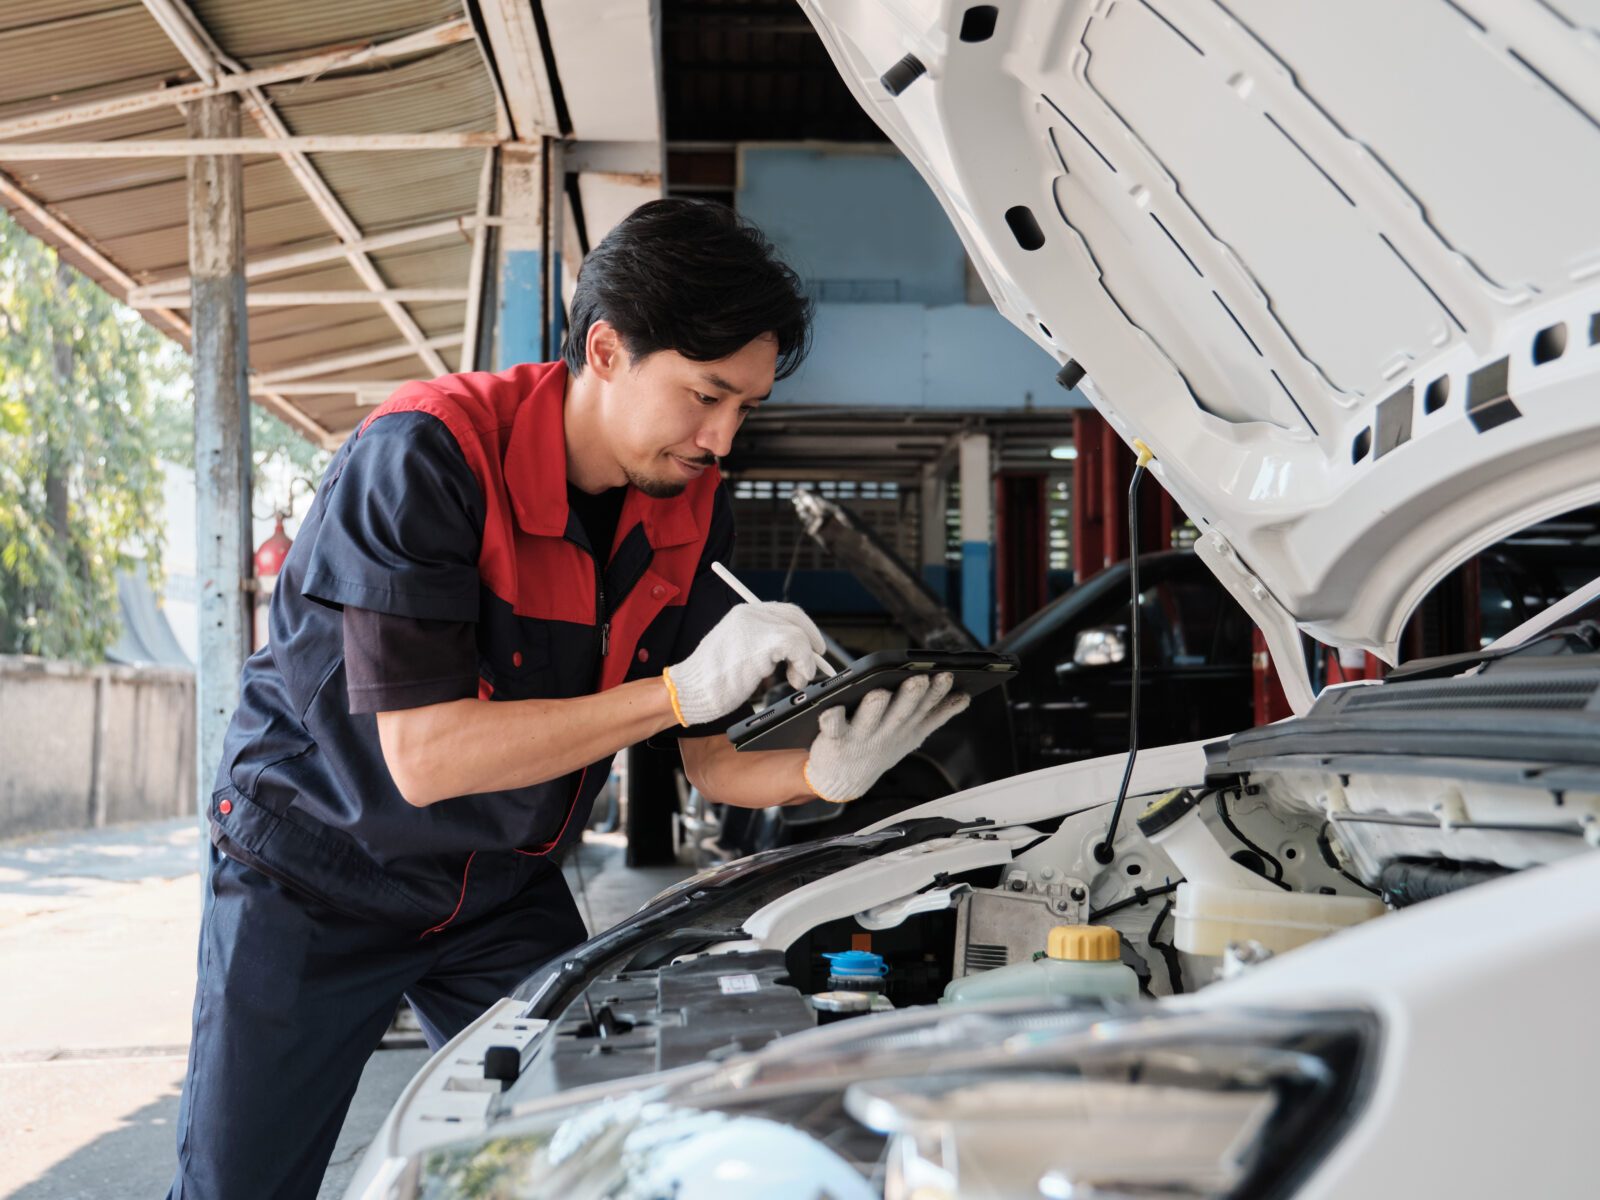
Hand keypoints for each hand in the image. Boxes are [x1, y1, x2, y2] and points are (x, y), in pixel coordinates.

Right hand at [664, 602, 827, 726]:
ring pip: (798, 633)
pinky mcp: (762, 642)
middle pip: (795, 617)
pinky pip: (798, 646)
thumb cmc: (711, 681)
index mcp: (742, 613)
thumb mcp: (737, 653)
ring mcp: (755, 626)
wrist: (690, 691)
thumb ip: (761, 646)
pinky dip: (805, 664)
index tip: (812, 647)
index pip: (783, 611)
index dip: (803, 628)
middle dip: (811, 640)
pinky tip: (797, 678)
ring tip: (797, 679)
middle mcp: (749, 613)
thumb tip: (796, 651)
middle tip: (816, 662)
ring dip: (806, 660)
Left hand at [804, 672, 969, 802]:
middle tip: (918, 679)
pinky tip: (831, 708)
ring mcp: (860, 735)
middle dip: (911, 695)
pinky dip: (832, 718)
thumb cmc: (877, 748)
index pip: (925, 708)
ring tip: (879, 693)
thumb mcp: (912, 735)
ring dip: (875, 706)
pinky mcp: (835, 738)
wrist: (843, 779)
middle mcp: (885, 731)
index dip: (937, 693)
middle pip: (901, 711)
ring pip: (870, 717)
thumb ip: (937, 715)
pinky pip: (833, 726)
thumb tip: (964, 697)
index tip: (946, 676)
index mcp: (905, 728)